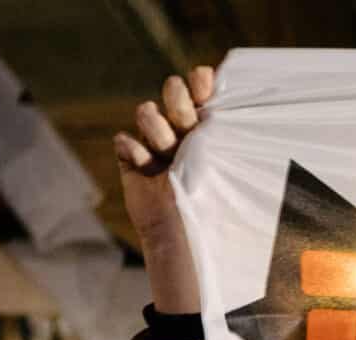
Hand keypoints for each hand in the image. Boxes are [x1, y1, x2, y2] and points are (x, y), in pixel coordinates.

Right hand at [114, 67, 212, 313]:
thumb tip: (230, 98)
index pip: (203, 96)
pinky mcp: (132, 165)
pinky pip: (124, 142)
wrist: (189, 245)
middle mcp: (184, 137)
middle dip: (178, 100)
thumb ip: (231, 135)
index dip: (200, 84)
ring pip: (147, 114)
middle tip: (187, 119)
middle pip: (173, 96)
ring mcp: (156, 150)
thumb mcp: (230, 168)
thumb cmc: (220, 209)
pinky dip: (132, 149)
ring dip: (156, 127)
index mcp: (212, 136)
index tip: (204, 78)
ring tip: (167, 151)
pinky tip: (146, 164)